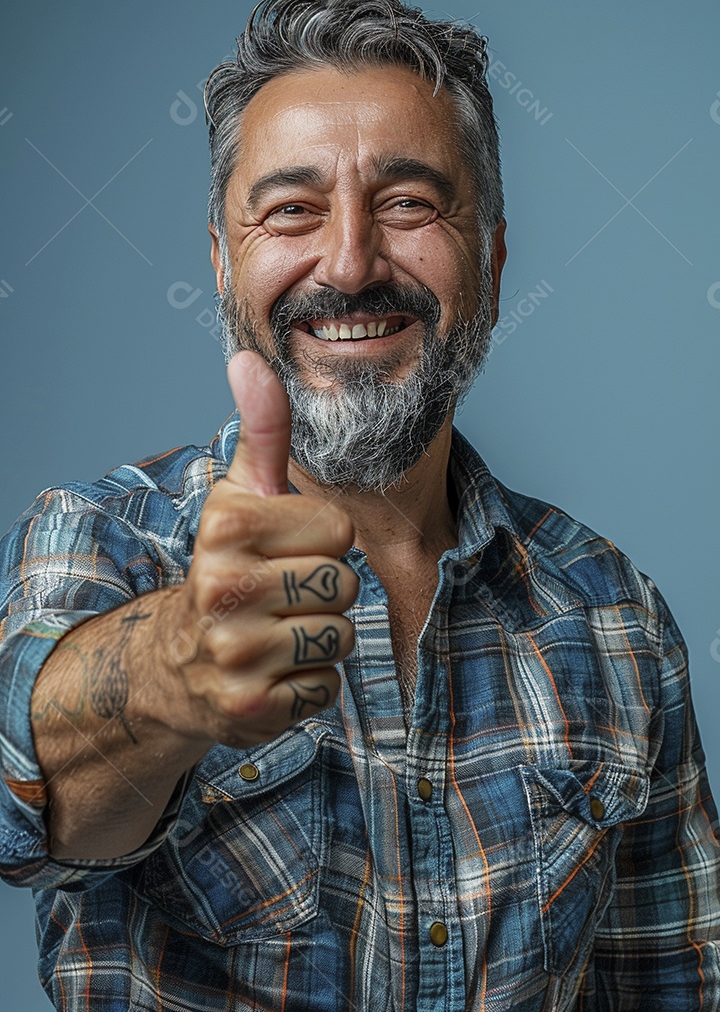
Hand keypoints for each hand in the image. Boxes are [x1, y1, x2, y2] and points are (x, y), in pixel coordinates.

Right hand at [170, 350, 357, 746]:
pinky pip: (328, 687)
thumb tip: (250, 359)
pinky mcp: (251, 709)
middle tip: (280, 593)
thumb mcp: (243, 494)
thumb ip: (263, 430)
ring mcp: (234, 655)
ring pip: (341, 636)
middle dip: (324, 588)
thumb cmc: (229, 563)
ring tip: (278, 629)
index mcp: (226, 526)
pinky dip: (312, 682)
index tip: (281, 547)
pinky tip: (274, 669)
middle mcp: (222, 589)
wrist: (179, 659)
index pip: (339, 528)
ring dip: (321, 636)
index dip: (320, 538)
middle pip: (345, 583)